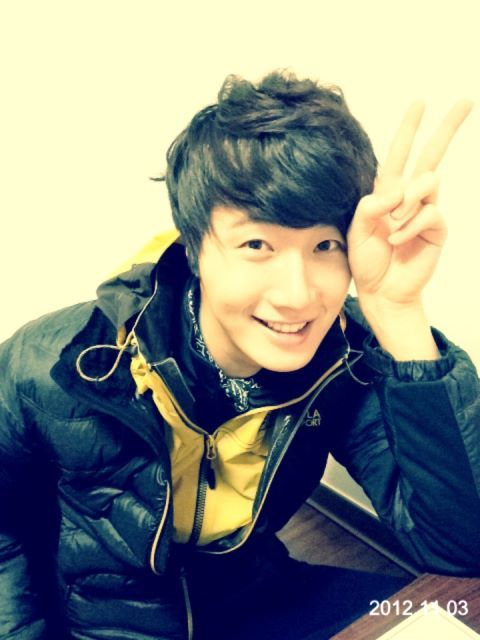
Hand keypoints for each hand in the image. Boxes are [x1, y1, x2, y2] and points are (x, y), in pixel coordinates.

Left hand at [347, 100, 472, 309]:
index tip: (420, 103)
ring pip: (427, 181)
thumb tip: (395, 190)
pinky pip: (428, 212)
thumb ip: (369, 206)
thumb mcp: (356, 230)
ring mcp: (425, 210)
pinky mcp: (437, 227)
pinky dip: (409, 226)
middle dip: (446, 127)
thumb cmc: (366, 260)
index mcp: (387, 192)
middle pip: (431, 155)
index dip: (409, 128)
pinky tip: (398, 240)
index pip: (400, 154)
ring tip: (392, 226)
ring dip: (406, 202)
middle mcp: (409, 196)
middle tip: (464, 102)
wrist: (380, 290)